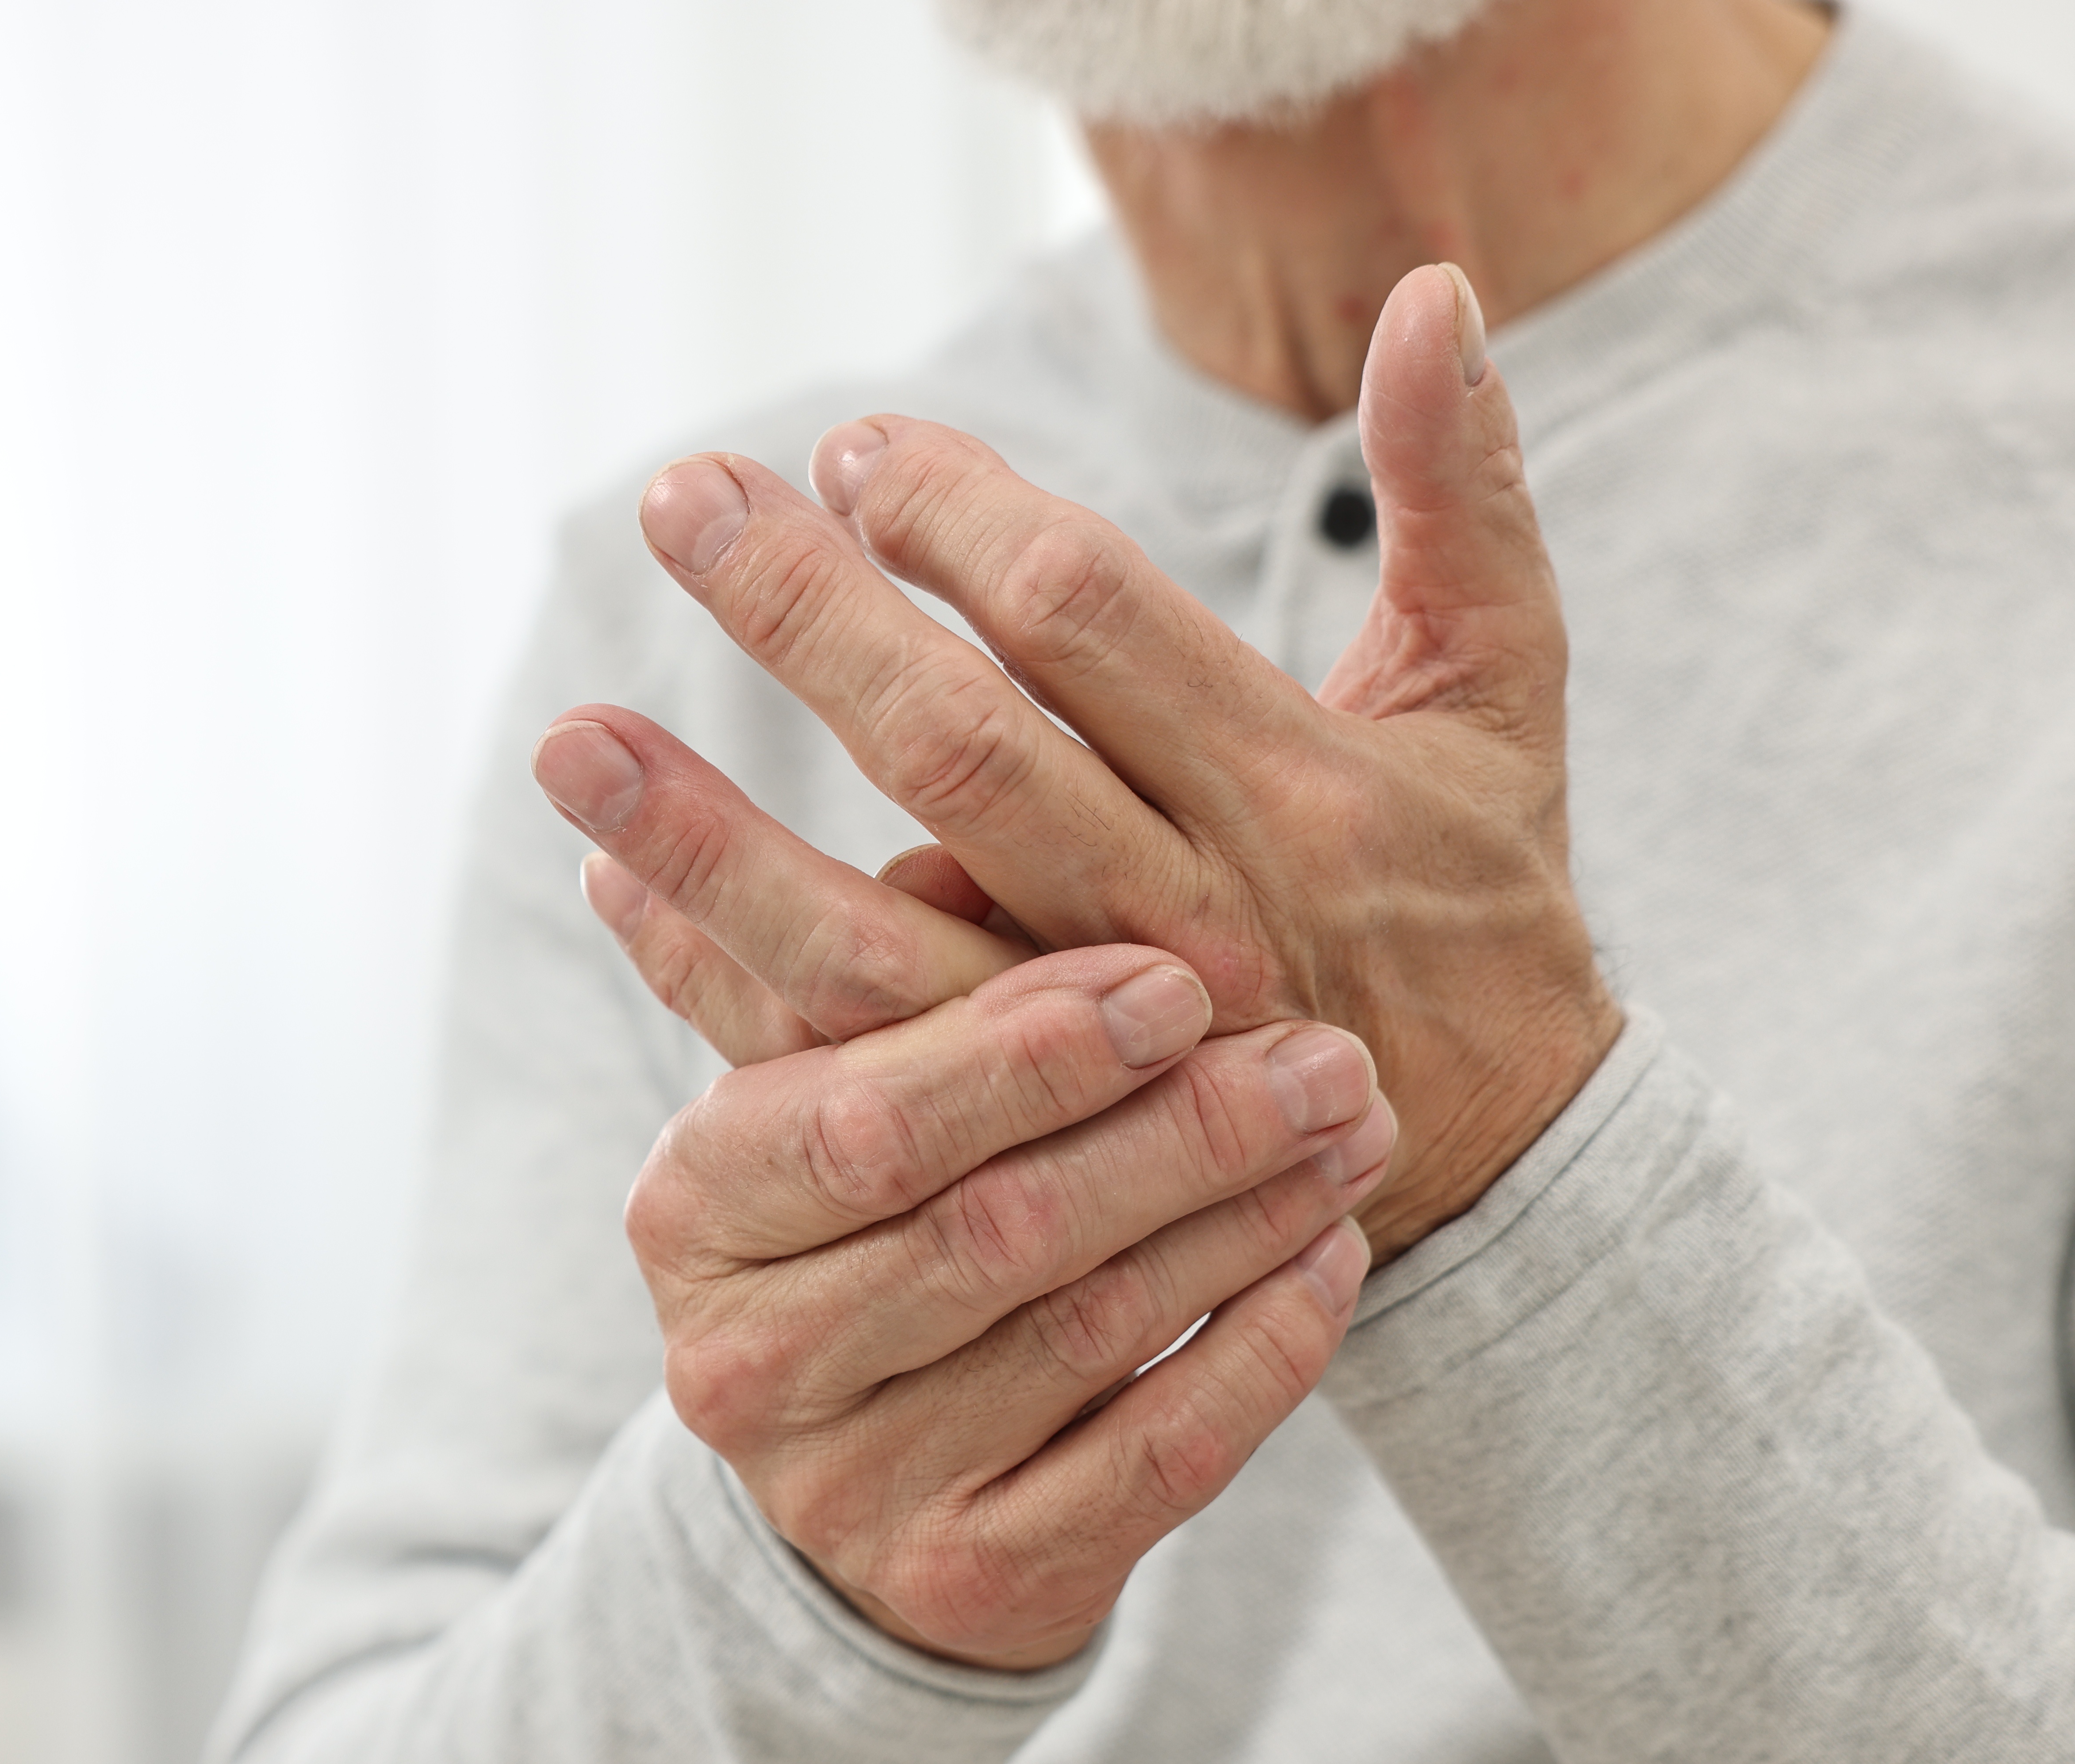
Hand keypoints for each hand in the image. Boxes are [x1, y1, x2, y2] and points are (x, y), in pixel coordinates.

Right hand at [567, 813, 1390, 1669]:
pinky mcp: (969, 1584)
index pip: (867, 1117)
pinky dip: (1262, 1350)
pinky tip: (1336, 1260)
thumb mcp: (829, 1086)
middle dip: (1177, 1129)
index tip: (1180, 976)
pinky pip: (1155, 1458)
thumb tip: (805, 825)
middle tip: (1327, 1051)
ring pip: (1088, 1330)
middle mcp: (747, 1361)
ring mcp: (851, 1488)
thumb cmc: (870, 1220)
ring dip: (1245, 1218)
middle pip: (993, 1224)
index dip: (1029, 1047)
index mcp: (693, 1207)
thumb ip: (834, 959)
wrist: (871, 1482)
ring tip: (1357, 1124)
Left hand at [617, 261, 1619, 1259]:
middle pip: (961, 752)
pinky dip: (714, 971)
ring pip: (873, 936)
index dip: (962, 526)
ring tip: (572, 734)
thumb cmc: (1478, 891)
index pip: (1093, 627)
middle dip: (808, 619)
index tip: (857, 452)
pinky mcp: (1021, 1143)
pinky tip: (611, 882)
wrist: (1496, 1161)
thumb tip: (1440, 292)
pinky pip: (844, 1053)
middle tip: (682, 501)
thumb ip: (1465, 491)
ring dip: (710, 836)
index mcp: (1295, 789)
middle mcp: (1187, 917)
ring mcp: (1092, 1050)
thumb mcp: (1502, 691)